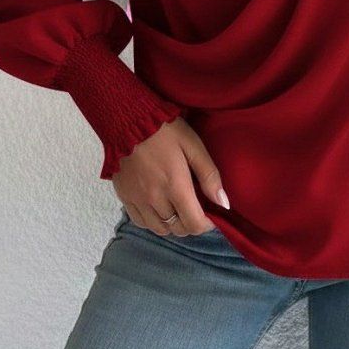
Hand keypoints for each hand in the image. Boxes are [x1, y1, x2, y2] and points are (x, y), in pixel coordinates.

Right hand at [111, 116, 230, 237]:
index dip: (207, 224)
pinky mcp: (124, 197)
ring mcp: (137, 199)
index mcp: (175, 186)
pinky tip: (159, 207)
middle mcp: (155, 198)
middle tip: (195, 207)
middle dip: (191, 223)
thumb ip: (210, 176)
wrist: (128, 120)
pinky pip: (140, 222)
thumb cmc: (165, 130)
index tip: (211, 214)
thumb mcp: (193, 146)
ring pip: (159, 229)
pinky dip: (153, 221)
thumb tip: (224, 203)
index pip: (194, 224)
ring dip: (172, 224)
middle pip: (178, 229)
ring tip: (178, 208)